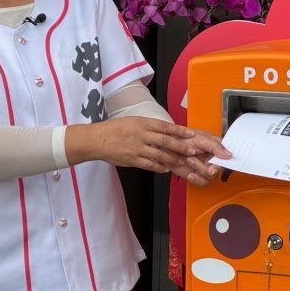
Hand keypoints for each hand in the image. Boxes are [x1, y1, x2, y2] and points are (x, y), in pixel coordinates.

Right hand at [66, 117, 201, 173]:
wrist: (97, 140)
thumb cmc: (114, 129)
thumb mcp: (132, 121)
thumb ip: (148, 126)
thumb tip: (164, 130)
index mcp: (141, 123)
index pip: (165, 126)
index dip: (179, 131)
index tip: (190, 133)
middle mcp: (141, 135)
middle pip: (166, 141)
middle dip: (181, 146)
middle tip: (192, 150)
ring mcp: (137, 148)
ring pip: (160, 155)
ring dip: (173, 159)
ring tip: (182, 161)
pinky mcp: (132, 160)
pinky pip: (149, 165)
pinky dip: (159, 168)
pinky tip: (166, 169)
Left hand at [165, 129, 230, 186]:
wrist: (166, 146)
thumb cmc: (181, 137)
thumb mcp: (199, 138)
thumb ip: (215, 146)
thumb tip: (228, 154)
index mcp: (215, 146)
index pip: (228, 154)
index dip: (230, 159)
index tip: (226, 160)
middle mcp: (212, 158)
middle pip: (221, 168)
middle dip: (215, 168)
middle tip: (210, 166)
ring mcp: (204, 167)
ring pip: (212, 176)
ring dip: (201, 170)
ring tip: (191, 160)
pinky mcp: (197, 175)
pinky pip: (204, 182)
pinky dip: (198, 180)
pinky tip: (191, 174)